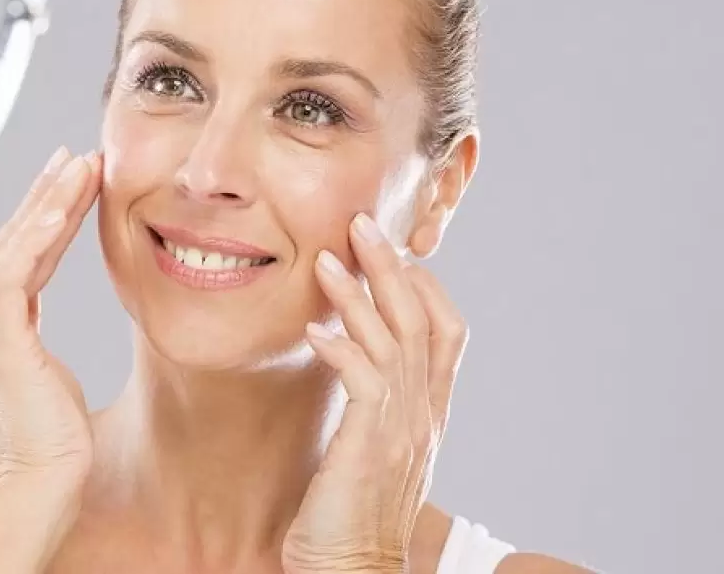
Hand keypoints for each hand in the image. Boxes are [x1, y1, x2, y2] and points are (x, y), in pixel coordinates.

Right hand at [0, 146, 101, 492]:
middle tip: (82, 156)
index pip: (12, 252)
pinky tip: (64, 207)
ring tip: (84, 167)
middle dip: (48, 193)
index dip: (43, 212)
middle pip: (11, 240)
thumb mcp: (37, 365)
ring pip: (14, 247)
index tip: (74, 178)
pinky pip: (15, 274)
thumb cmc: (48, 439)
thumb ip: (27, 326)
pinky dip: (39, 236)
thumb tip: (37, 299)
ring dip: (51, 202)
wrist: (38, 489)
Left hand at [282, 213, 468, 573]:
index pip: (448, 330)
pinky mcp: (372, 445)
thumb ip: (377, 401)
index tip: (392, 252)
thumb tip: (353, 353)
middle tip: (361, 222)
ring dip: (360, 294)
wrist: (354, 568)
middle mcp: (425, 414)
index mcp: (430, 411)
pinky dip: (341, 347)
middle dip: (393, 267)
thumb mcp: (376, 446)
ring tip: (328, 256)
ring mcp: (404, 429)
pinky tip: (315, 328)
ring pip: (393, 340)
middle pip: (422, 320)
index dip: (425, 285)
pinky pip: (363, 381)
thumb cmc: (352, 509)